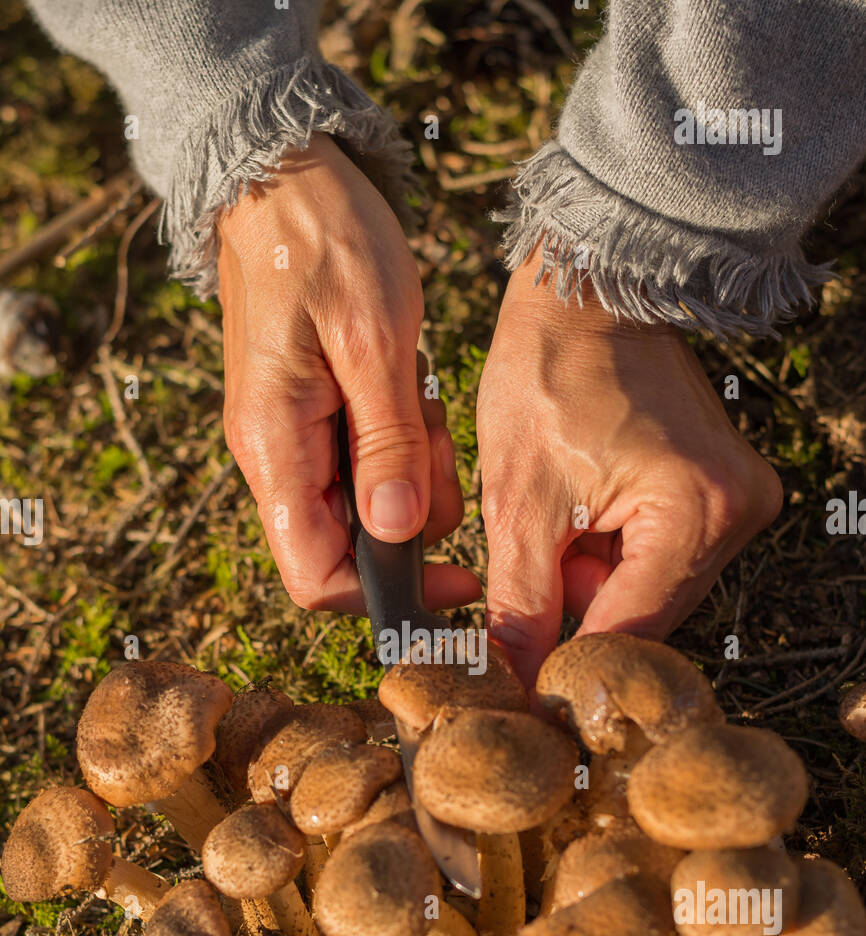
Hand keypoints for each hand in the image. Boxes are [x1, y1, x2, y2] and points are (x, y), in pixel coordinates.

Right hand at [218, 135, 479, 612]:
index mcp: (275, 449)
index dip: (387, 596)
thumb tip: (397, 533)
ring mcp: (291, 438)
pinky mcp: (312, 417)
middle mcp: (273, 458)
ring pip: (364, 508)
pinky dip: (402, 444)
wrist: (284, 174)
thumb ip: (388, 445)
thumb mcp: (375, 341)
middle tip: (441, 451)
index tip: (458, 578)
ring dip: (413, 476)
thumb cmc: (326, 243)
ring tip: (425, 405)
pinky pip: (363, 463)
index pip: (317, 578)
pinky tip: (412, 390)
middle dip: (411, 523)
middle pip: (347, 550)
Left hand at [477, 250, 782, 686]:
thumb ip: (520, 603)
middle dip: (580, 610)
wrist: (587, 295)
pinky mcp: (721, 492)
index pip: (629, 631)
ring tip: (558, 522)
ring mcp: (736, 502)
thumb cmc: (547, 374)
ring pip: (649, 590)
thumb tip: (515, 681)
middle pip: (646, 616)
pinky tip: (583, 513)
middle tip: (530, 577)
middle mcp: (736, 512)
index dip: (569, 667)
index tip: (526, 697)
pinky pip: (660, 557)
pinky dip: (612, 554)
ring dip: (594, 580)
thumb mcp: (519, 500)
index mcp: (696, 512)